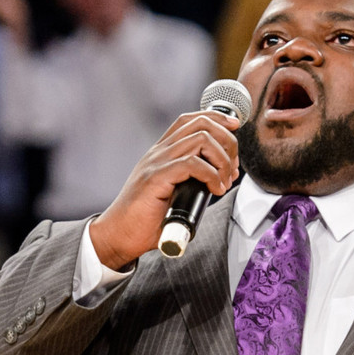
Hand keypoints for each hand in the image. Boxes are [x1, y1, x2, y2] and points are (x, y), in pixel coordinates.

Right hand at [86, 108, 242, 270]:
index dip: (217, 119)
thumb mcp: (173, 193)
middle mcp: (159, 152)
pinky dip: (212, 175)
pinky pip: (192, 164)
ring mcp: (156, 163)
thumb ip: (191, 181)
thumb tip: (219, 181)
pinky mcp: (155, 178)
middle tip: (233, 168)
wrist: (119, 235)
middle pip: (201, 124)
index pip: (191, 120)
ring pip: (201, 139)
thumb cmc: (145, 220)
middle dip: (227, 141)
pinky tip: (215, 190)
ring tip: (224, 181)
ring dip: (222, 160)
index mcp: (162, 152)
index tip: (235, 129)